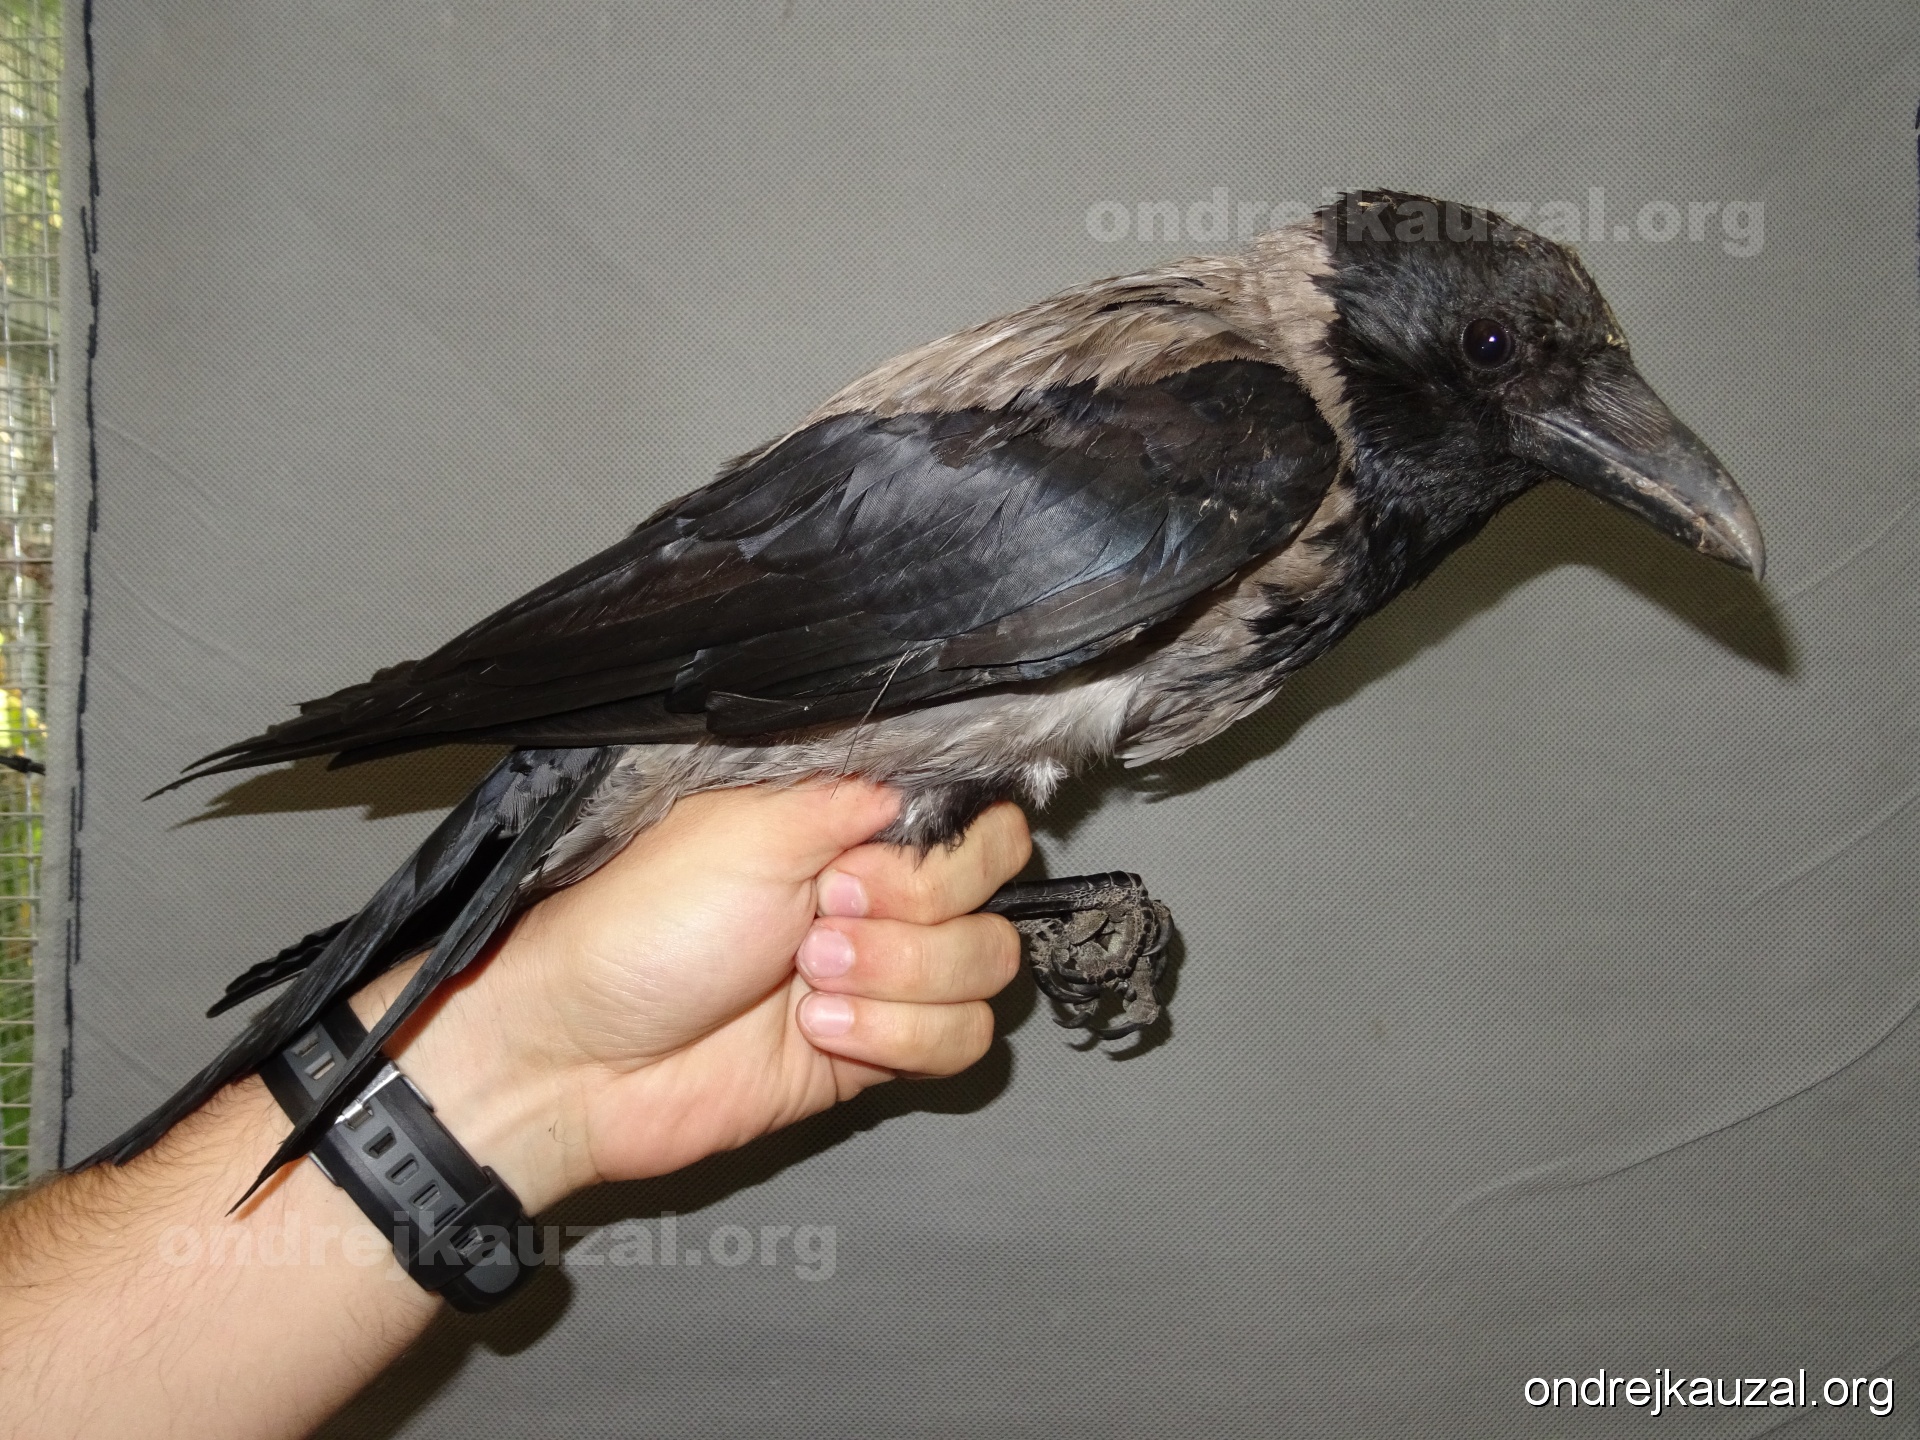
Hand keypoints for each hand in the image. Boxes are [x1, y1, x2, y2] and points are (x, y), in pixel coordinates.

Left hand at [355, 782, 1030, 1211]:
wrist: (583, 1058)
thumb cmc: (638, 932)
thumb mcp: (744, 833)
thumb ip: (851, 798)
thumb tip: (926, 787)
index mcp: (843, 825)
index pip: (971, 817)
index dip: (950, 844)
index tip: (871, 858)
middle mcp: (874, 894)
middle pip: (992, 894)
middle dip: (919, 910)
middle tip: (824, 916)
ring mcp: (881, 976)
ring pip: (986, 970)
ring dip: (902, 978)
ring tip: (810, 983)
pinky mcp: (878, 1052)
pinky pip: (961, 1042)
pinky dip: (900, 1037)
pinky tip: (821, 1031)